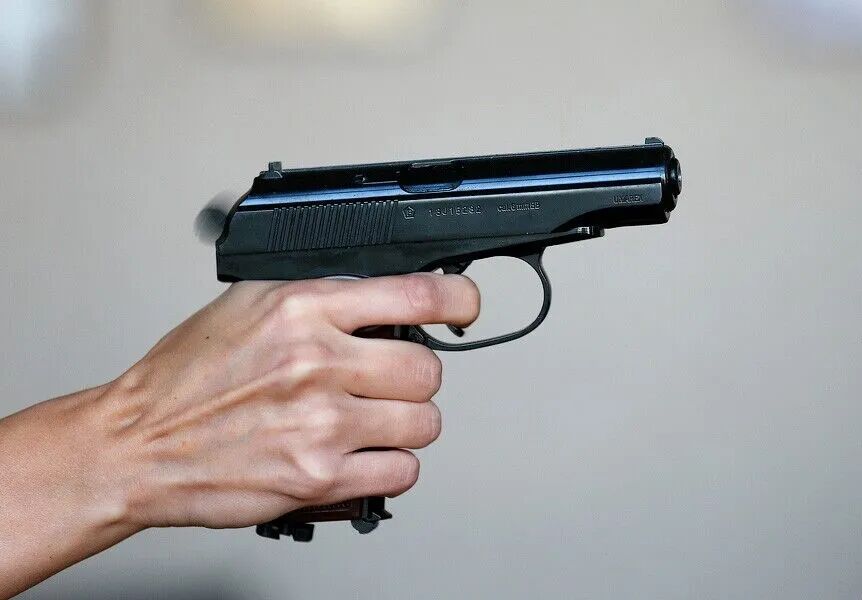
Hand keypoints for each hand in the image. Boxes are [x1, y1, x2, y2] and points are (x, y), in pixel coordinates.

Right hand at [97, 274, 479, 528]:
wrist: (139, 443)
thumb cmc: (185, 377)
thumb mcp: (249, 305)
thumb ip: (321, 297)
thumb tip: (383, 297)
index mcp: (302, 308)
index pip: (416, 295)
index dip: (457, 300)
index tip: (463, 306)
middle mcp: (316, 362)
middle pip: (428, 369)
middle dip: (415, 376)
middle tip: (389, 381)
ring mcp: (321, 423)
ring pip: (425, 422)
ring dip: (405, 423)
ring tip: (371, 420)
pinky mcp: (318, 477)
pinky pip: (402, 471)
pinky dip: (390, 465)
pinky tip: (363, 454)